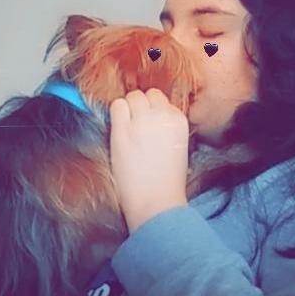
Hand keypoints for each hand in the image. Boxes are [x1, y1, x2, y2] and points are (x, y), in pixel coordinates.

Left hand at [109, 88, 188, 232]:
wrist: (156, 201)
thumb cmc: (167, 180)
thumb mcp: (178, 146)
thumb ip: (167, 127)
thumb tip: (151, 115)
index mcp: (178, 120)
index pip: (162, 100)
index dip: (153, 111)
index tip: (149, 123)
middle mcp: (162, 116)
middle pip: (147, 95)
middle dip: (140, 106)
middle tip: (135, 124)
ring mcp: (141, 121)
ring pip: (132, 96)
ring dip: (128, 108)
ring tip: (126, 127)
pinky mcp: (122, 130)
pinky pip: (116, 105)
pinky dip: (115, 113)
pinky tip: (118, 129)